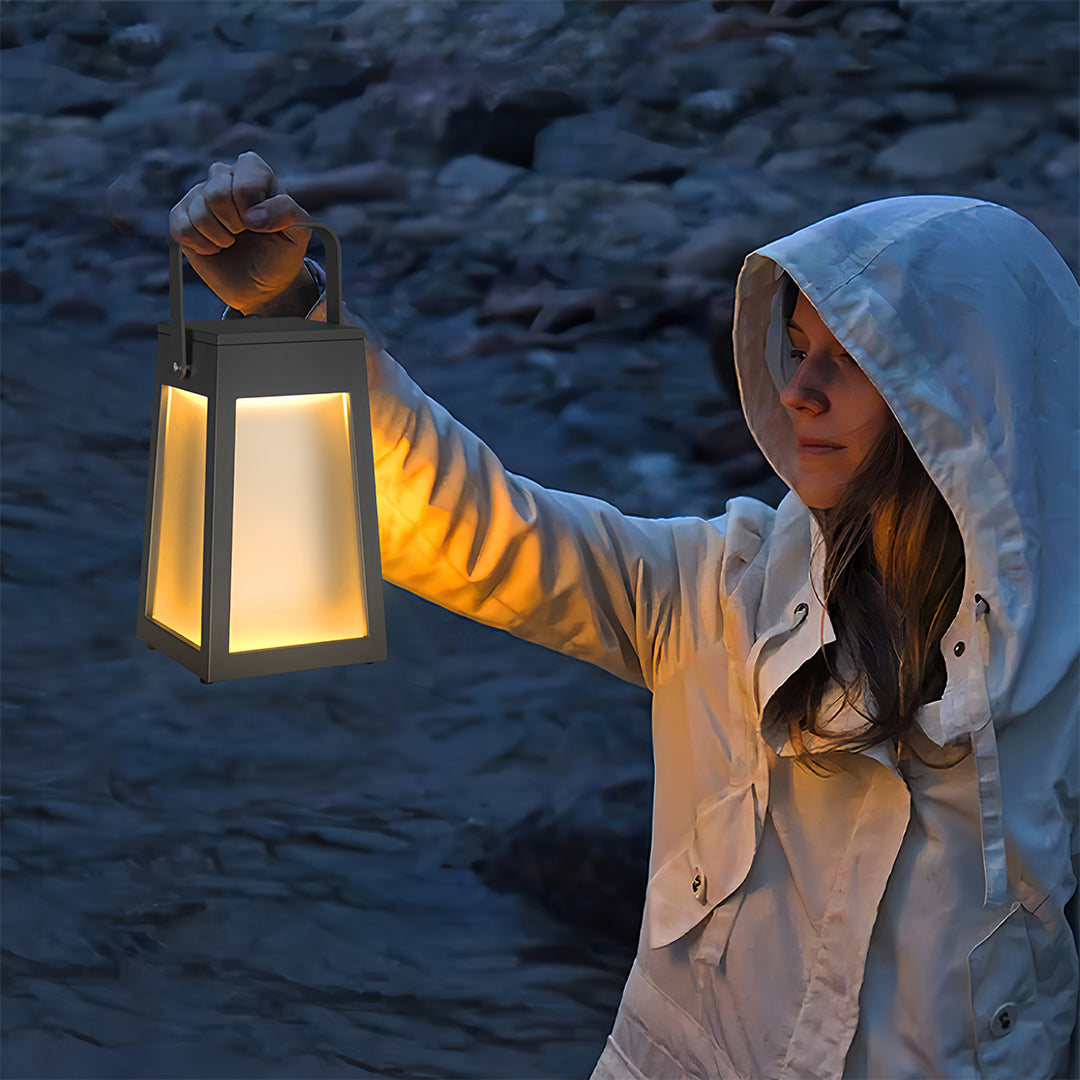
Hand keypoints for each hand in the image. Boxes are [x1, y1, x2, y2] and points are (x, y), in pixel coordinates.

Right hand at [168, 151, 316, 315]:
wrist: (262, 286)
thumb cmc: (280, 255)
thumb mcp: (298, 235)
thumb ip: (288, 213)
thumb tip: (253, 215)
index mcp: (256, 175)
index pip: (247, 166)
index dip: (250, 199)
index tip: (260, 223)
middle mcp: (226, 178)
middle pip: (218, 191)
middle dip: (235, 223)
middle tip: (245, 234)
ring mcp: (201, 196)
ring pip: (198, 210)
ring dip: (219, 237)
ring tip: (232, 243)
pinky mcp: (182, 216)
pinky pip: (180, 227)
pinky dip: (200, 245)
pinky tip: (214, 249)